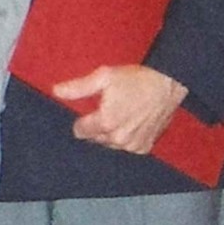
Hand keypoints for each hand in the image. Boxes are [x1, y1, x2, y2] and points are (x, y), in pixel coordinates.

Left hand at [54, 64, 187, 155]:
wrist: (167, 84)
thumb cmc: (136, 79)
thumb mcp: (104, 77)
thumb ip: (78, 87)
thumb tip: (56, 91)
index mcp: (106, 122)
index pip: (80, 131)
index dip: (82, 120)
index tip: (91, 110)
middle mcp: (118, 139)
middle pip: (95, 138)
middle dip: (97, 126)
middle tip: (109, 109)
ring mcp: (132, 145)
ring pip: (110, 144)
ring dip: (111, 133)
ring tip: (122, 114)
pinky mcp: (144, 148)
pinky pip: (127, 148)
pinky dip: (126, 138)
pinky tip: (132, 123)